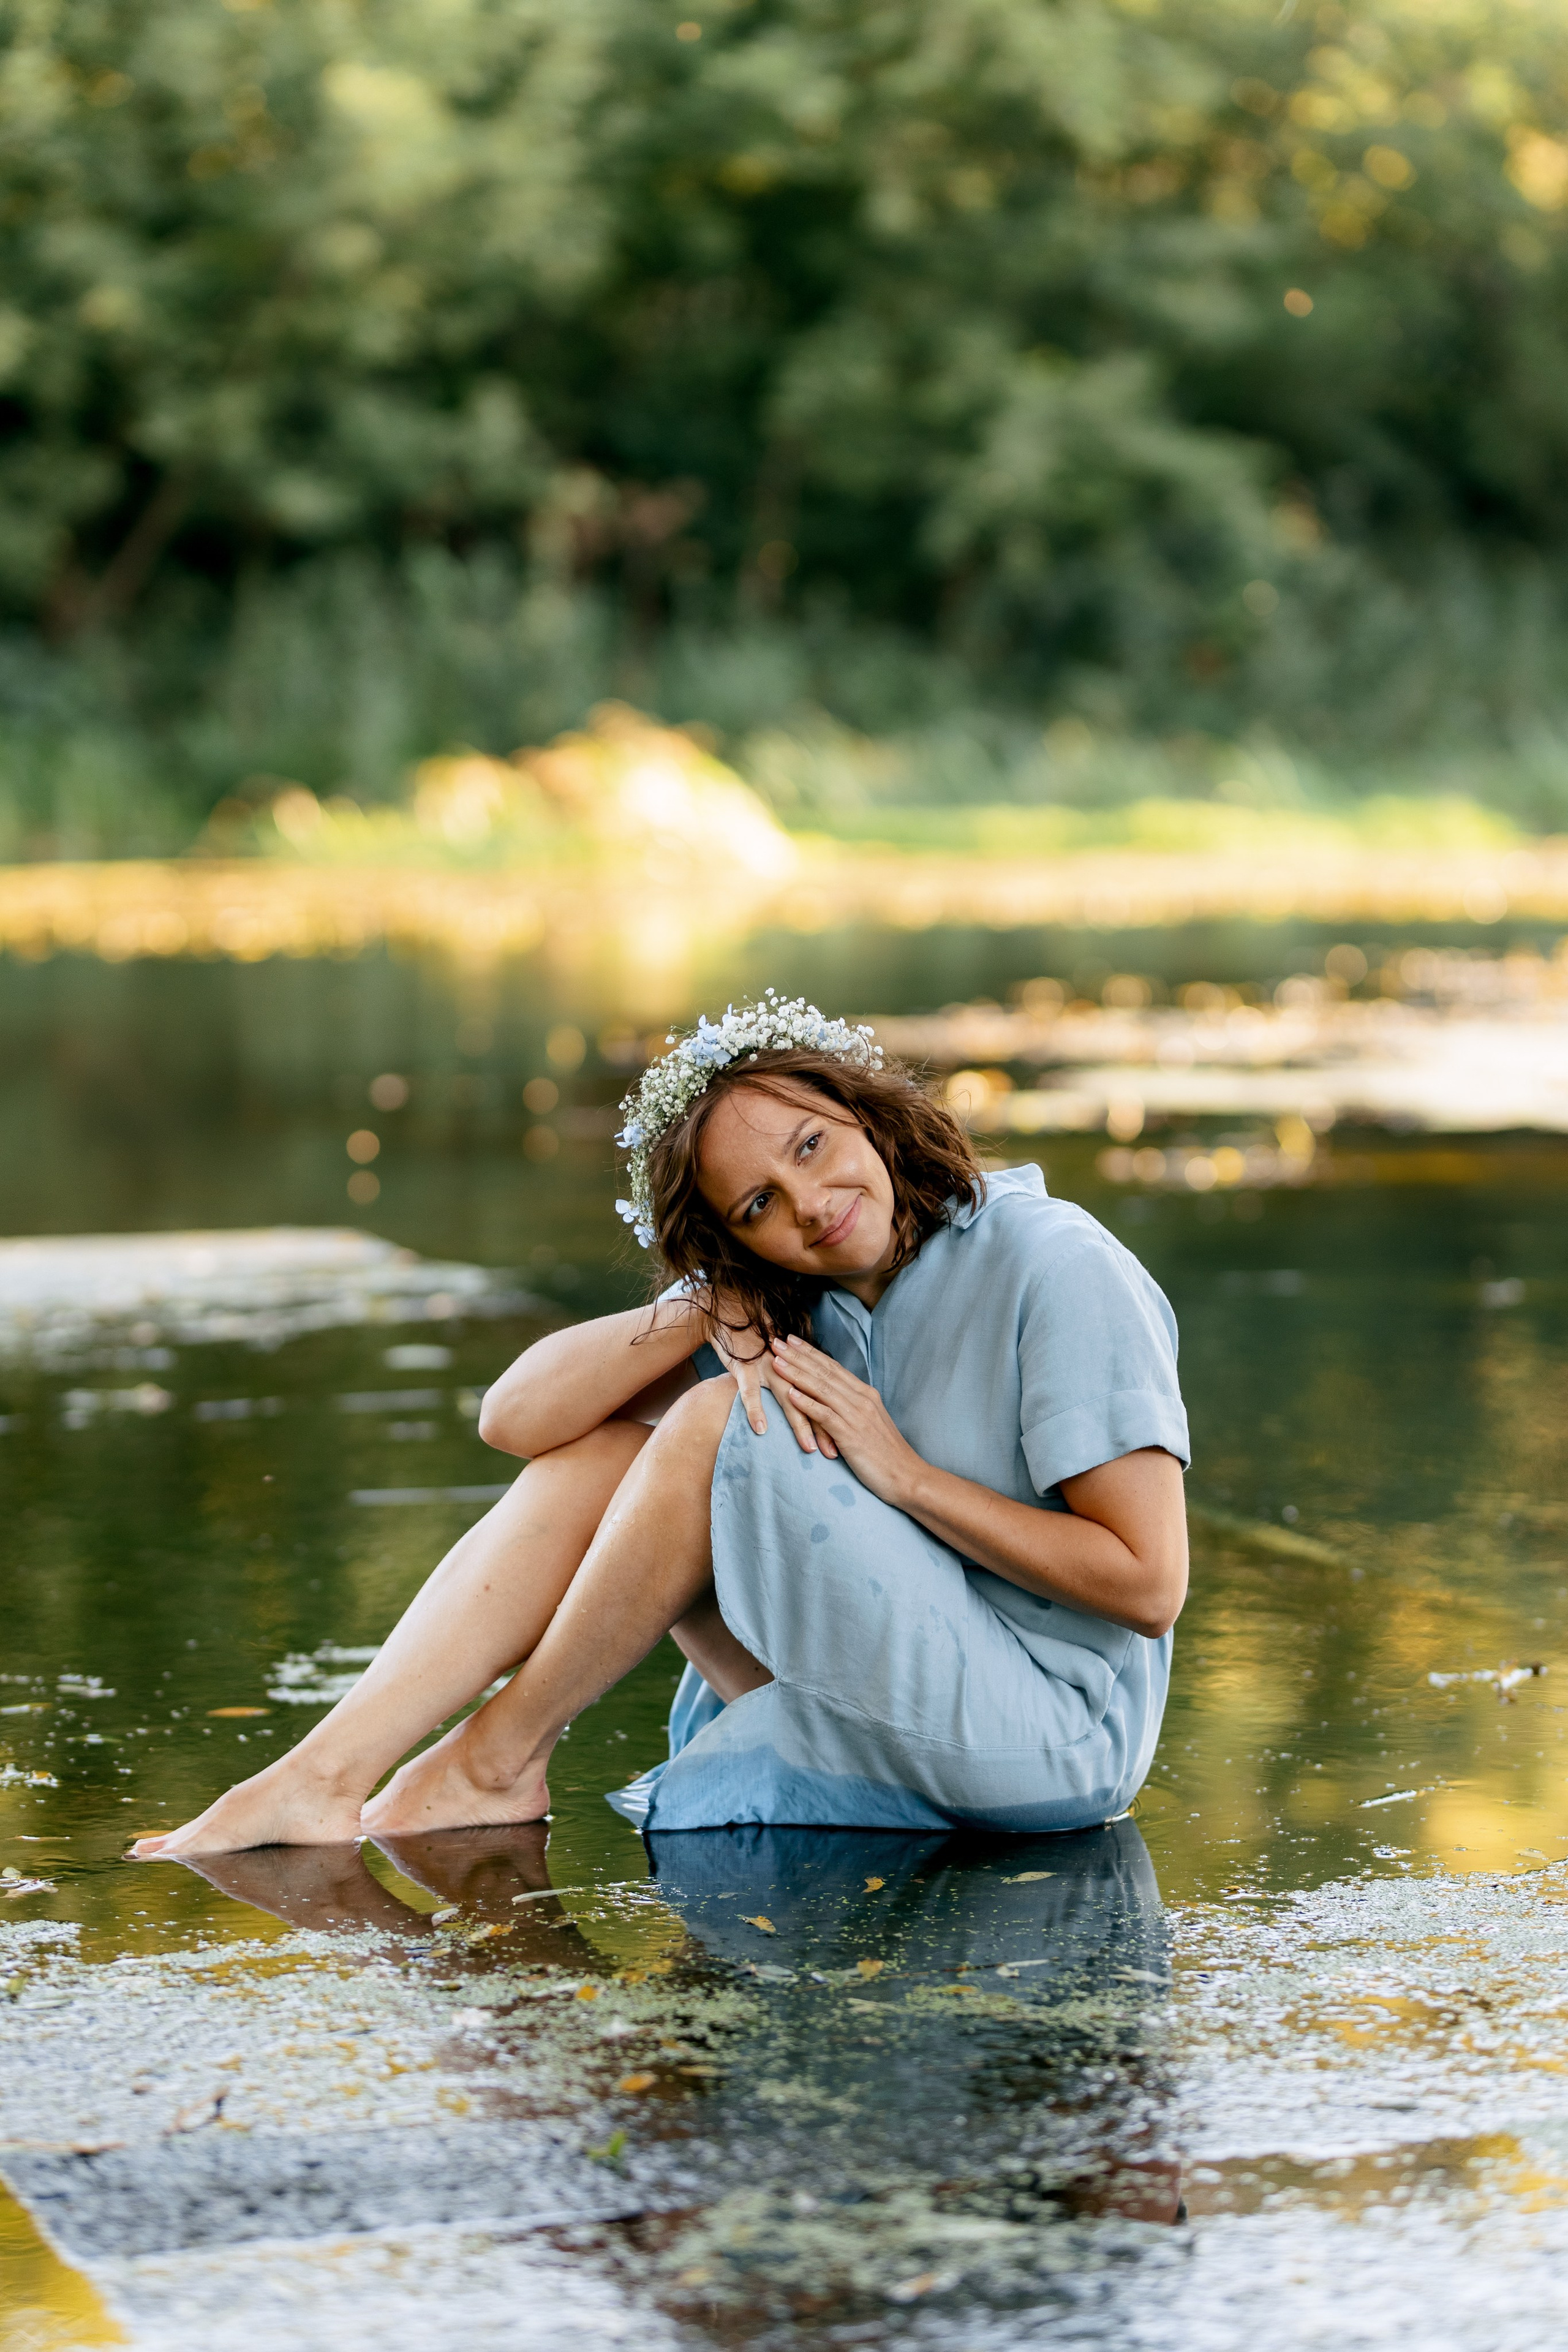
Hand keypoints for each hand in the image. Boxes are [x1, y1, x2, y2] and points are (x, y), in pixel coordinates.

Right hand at [706, 1310, 837, 1456]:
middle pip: (812, 1402)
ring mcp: (767, 1368)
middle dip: (825, 1429)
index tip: (847, 1445)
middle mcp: (789, 1369)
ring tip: (810, 1448)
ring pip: (788, 1399)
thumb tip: (807, 1403)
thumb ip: (794, 1379)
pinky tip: (761, 1430)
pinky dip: (756, 1410)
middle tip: (835, 1453)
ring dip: (800, 1424)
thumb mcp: (779, 1362)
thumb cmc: (755, 1342)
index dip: (835, 1421)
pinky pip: (751, 1392)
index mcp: (799, 1368)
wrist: (729, 1313)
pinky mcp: (745, 1367)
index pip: (823, 1399)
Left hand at [766, 1335, 921, 1505]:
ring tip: (777, 1362)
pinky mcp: (851, 1434)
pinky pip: (825, 1414)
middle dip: (799, 1356)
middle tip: (776, 1341)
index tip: (792, 1341)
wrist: (906, 1475)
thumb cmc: (886, 1454)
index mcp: (866, 1394)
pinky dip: (806, 1403)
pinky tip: (790, 1394)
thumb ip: (854, 1408)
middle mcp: (861, 1399)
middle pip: (825, 1372)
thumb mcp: (870, 1423)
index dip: (811, 1353)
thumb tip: (835, 1399)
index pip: (833, 1368)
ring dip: (797, 1374)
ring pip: (822, 1388)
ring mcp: (857, 1415)